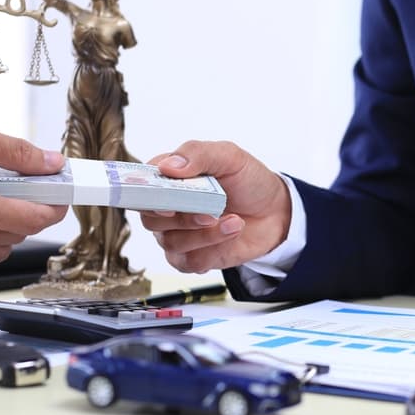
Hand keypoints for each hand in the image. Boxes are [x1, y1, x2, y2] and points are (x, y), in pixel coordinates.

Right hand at [140, 141, 290, 272]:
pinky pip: (188, 260)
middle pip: (150, 218)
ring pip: (170, 241)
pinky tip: (232, 232)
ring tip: (232, 220)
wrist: (275, 212)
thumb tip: (169, 166)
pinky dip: (212, 248)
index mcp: (168, 178)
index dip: (146, 195)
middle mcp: (167, 207)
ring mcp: (177, 233)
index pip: (140, 185)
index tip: (166, 202)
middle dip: (181, 217)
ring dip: (204, 234)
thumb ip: (198, 154)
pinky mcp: (191, 257)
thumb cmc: (248, 181)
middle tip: (209, 212)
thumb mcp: (229, 157)